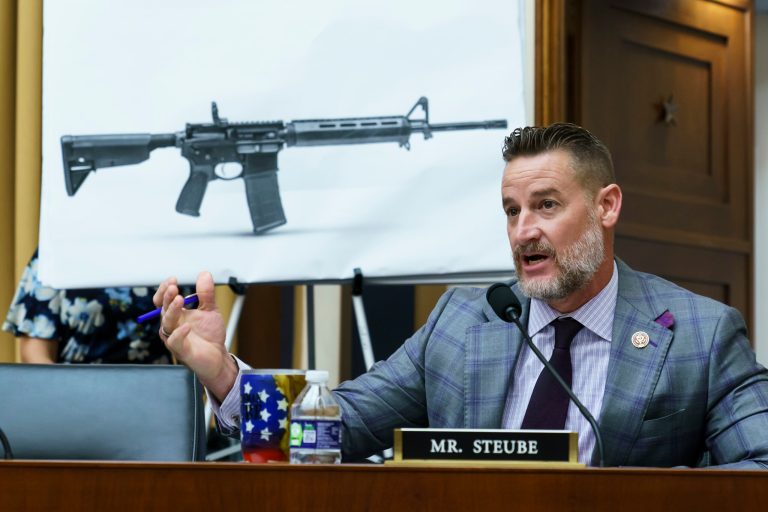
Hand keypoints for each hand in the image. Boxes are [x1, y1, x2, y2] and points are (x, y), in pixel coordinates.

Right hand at [153, 271, 237, 400]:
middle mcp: (172, 325)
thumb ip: (206, 293)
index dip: (166, 289)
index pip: (164, 299)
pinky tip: (187, 326)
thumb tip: (204, 274)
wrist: (217, 356)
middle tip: (174, 288)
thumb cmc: (209, 334)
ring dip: (172, 311)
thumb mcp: (210, 310)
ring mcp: (174, 338)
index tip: (173, 280)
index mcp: (177, 314)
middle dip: (167, 297)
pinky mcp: (181, 350)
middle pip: (163, 309)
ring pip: (167, 324)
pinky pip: (175, 342)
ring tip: (180, 300)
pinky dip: (179, 333)